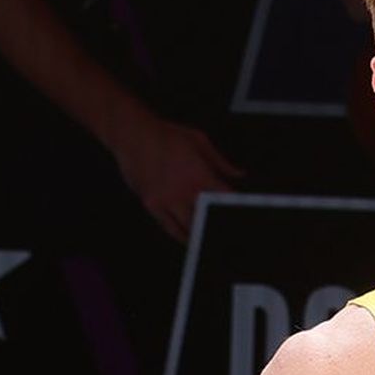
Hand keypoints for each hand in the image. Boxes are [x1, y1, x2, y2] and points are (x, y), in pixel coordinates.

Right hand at [112, 111, 240, 241]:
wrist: (134, 134)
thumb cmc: (164, 134)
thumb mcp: (199, 140)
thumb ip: (220, 161)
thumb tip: (238, 173)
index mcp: (201, 175)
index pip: (225, 199)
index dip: (234, 209)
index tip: (240, 215)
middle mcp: (186, 191)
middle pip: (208, 217)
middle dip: (217, 225)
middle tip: (225, 232)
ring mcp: (168, 200)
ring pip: (189, 226)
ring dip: (200, 234)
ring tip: (209, 240)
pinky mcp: (152, 204)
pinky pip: (168, 227)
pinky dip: (179, 236)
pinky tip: (187, 240)